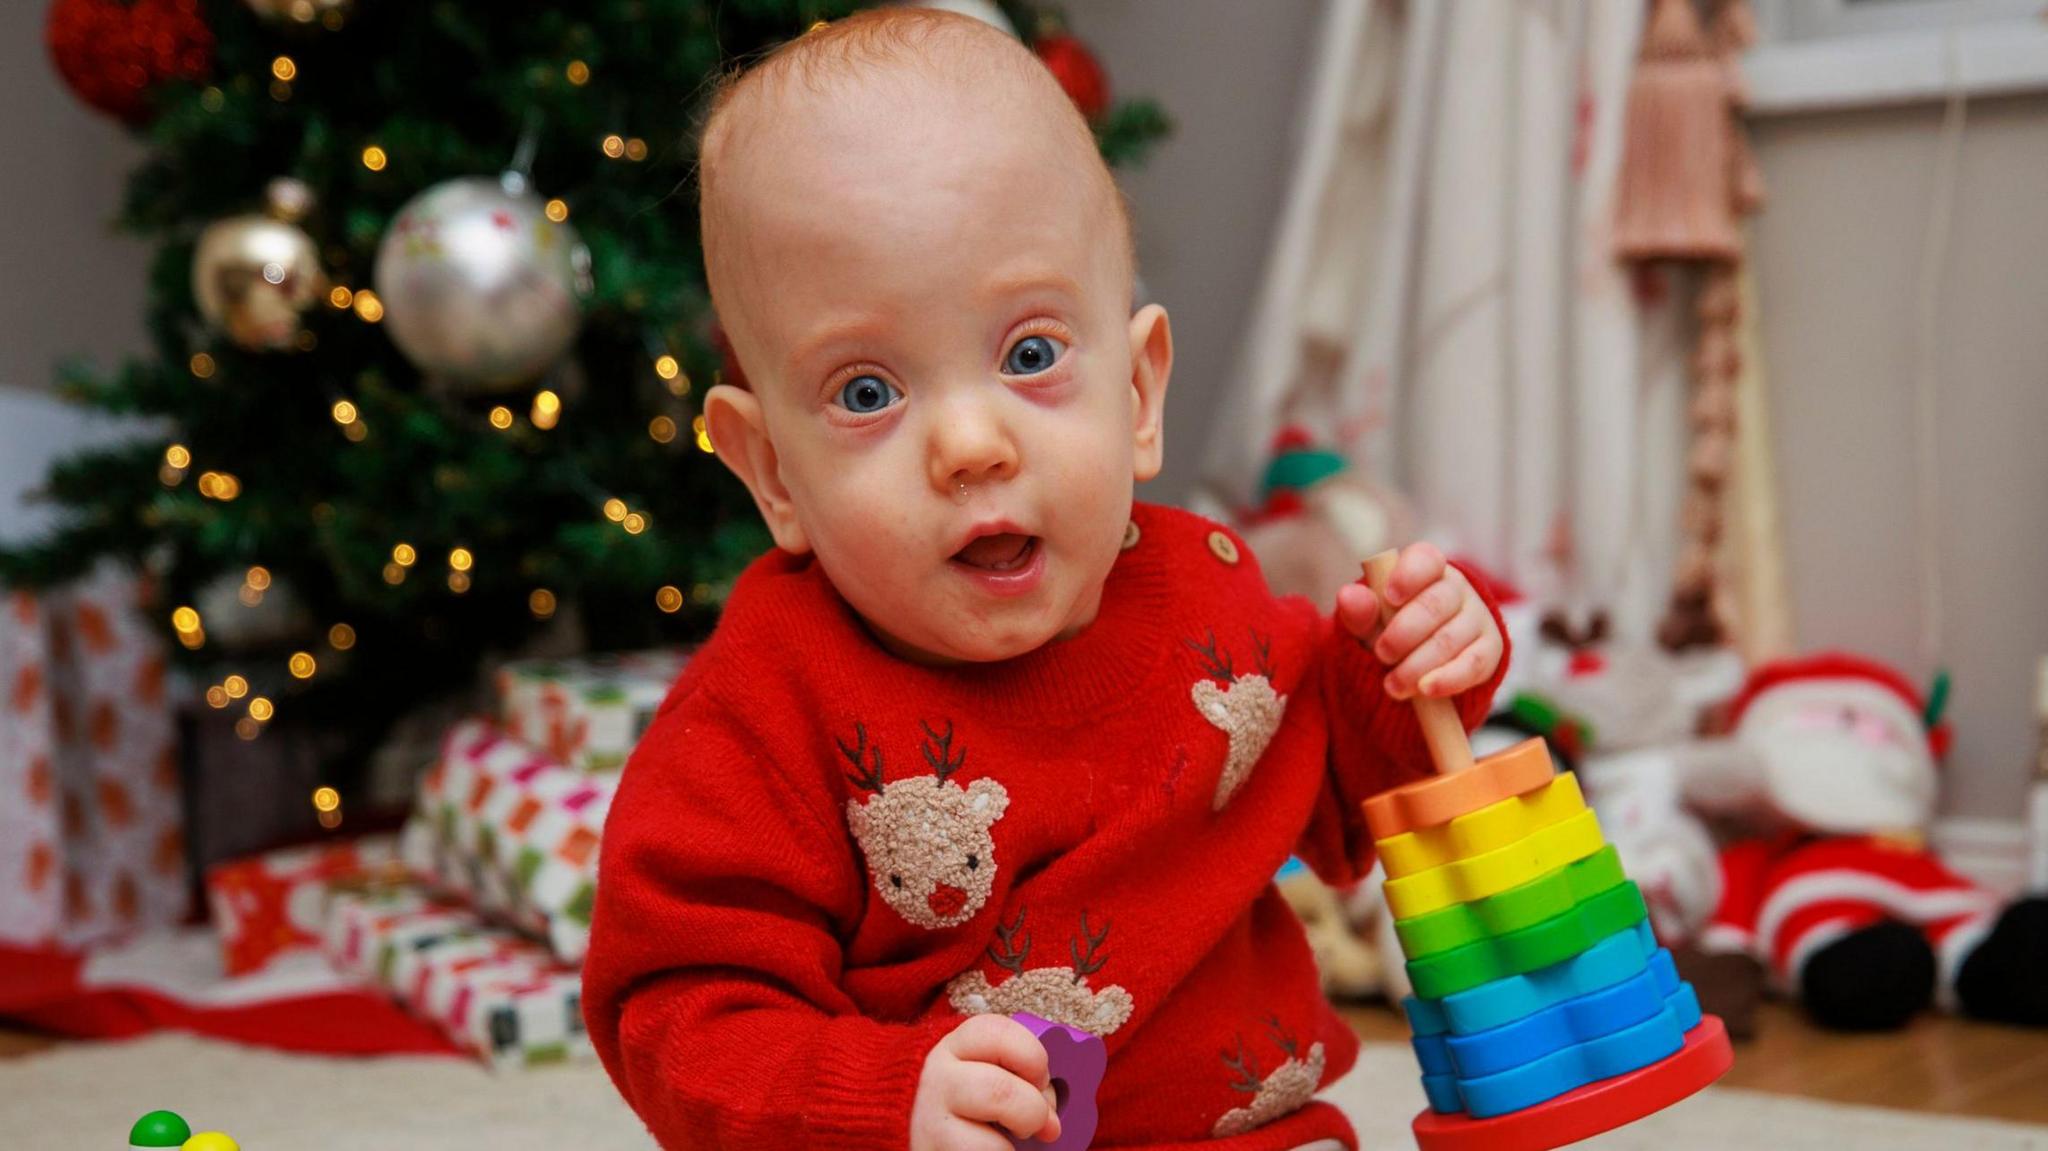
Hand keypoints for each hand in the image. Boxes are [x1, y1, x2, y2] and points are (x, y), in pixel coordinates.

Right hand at [911, 1015, 1061, 1150]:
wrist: (899, 1123)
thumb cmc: (956, 1100)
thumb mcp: (977, 1071)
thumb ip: (1014, 1078)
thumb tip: (1052, 1122)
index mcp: (953, 1047)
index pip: (998, 1033)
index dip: (1033, 1057)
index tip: (1039, 1079)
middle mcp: (937, 1079)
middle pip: (1001, 1091)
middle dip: (1033, 1112)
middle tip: (1035, 1123)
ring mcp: (930, 1123)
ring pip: (993, 1144)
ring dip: (1011, 1149)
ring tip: (1006, 1145)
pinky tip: (986, 1150)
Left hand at [1335, 542, 1501, 700]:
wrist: (1416, 663)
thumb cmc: (1387, 630)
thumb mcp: (1367, 622)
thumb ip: (1358, 611)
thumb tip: (1348, 596)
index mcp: (1425, 568)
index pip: (1424, 560)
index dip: (1408, 576)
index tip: (1390, 597)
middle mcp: (1456, 588)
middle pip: (1436, 604)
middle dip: (1404, 633)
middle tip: (1382, 654)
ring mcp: (1477, 617)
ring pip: (1450, 639)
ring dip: (1418, 665)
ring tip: (1393, 685)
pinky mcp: (1490, 649)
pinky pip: (1474, 664)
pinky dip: (1448, 679)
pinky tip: (1425, 690)